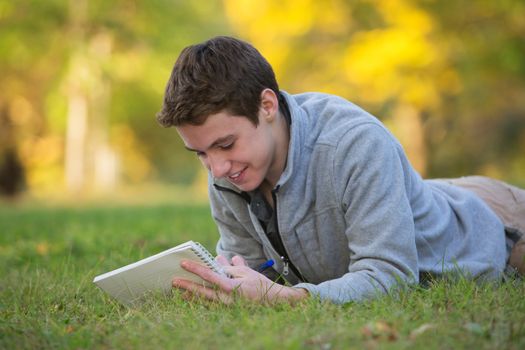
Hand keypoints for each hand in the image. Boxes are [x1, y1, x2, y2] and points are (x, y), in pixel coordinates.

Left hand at [172, 255, 307, 304]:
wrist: (273, 302)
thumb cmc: (260, 285)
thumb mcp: (246, 272)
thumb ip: (232, 267)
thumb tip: (221, 262)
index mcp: (230, 287)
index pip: (209, 276)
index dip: (195, 268)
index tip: (184, 263)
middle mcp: (226, 299)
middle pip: (202, 291)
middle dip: (187, 285)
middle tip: (174, 280)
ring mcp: (226, 306)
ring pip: (204, 299)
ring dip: (192, 293)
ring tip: (180, 290)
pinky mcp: (228, 309)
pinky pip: (211, 303)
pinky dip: (202, 298)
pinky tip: (193, 296)